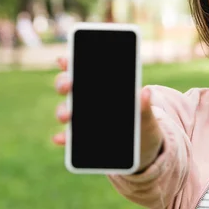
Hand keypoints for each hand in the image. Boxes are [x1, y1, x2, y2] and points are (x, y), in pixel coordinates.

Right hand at [52, 57, 164, 172]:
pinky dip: (62, 137)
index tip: (65, 59)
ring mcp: (82, 119)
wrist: (143, 149)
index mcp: (103, 87)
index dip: (72, 62)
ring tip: (67, 116)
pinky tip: (60, 139)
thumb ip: (145, 106)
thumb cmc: (144, 126)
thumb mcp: (148, 117)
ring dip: (62, 111)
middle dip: (64, 83)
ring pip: (65, 110)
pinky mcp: (80, 139)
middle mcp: (88, 100)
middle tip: (67, 85)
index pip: (83, 69)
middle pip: (69, 86)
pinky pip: (68, 137)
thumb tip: (146, 91)